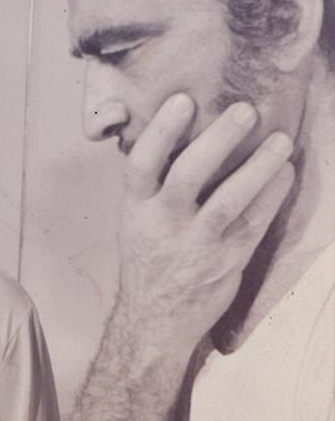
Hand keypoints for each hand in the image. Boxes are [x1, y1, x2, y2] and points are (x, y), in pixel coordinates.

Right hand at [115, 93, 294, 351]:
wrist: (155, 320)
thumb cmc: (148, 261)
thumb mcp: (135, 221)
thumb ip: (152, 186)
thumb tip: (177, 134)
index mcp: (134, 210)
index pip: (141, 165)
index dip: (161, 131)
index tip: (183, 100)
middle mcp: (161, 226)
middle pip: (187, 176)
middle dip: (218, 140)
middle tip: (245, 111)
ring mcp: (195, 245)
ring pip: (228, 201)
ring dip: (257, 167)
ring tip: (280, 139)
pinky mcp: (226, 262)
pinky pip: (254, 223)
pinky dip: (272, 195)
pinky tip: (285, 172)